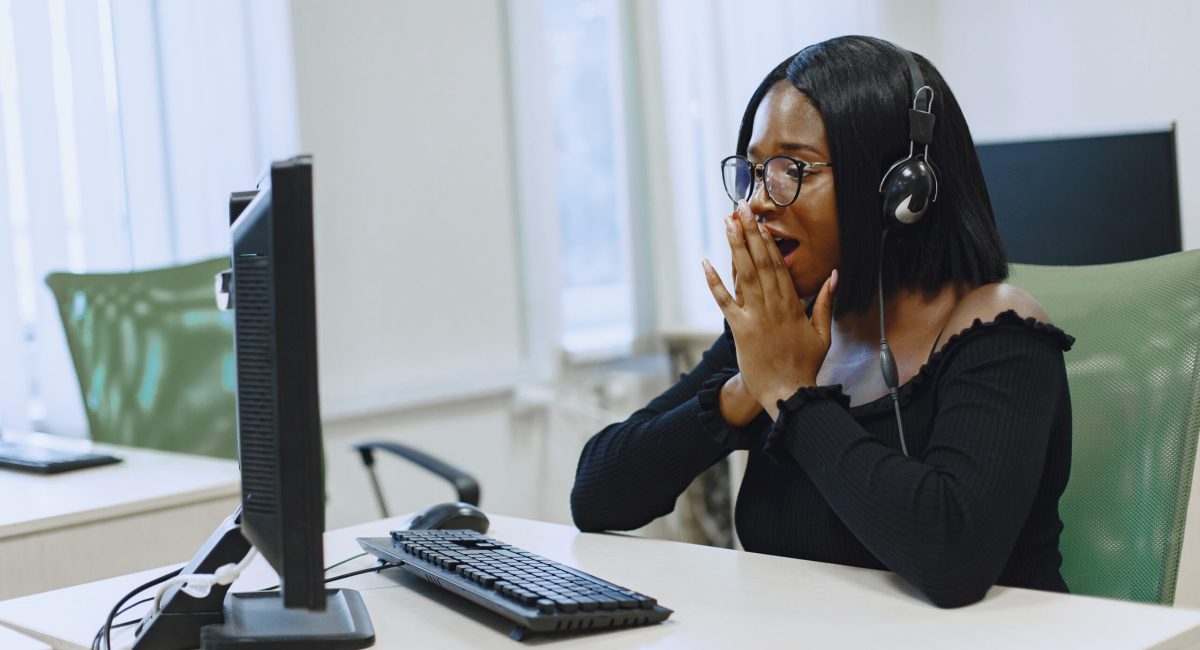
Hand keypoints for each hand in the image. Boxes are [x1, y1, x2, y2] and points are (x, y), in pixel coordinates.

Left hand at [702, 201, 835, 419]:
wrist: (788, 393)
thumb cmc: (806, 366)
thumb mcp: (823, 333)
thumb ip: (826, 303)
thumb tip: (835, 276)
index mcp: (793, 305)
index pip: (779, 265)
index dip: (769, 240)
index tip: (761, 220)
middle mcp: (774, 306)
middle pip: (761, 262)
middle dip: (751, 233)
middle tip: (742, 208)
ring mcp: (756, 316)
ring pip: (744, 275)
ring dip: (735, 247)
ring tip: (728, 223)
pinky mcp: (740, 329)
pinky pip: (725, 302)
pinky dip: (715, 282)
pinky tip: (705, 263)